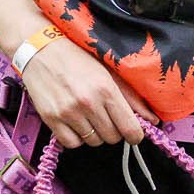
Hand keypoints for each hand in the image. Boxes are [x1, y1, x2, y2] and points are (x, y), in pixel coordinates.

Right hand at [18, 32, 152, 146]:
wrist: (40, 49)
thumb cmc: (78, 58)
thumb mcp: (108, 71)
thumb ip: (132, 98)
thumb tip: (154, 121)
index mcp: (106, 89)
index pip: (130, 128)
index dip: (135, 135)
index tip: (133, 134)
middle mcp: (88, 103)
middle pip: (112, 137)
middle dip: (113, 130)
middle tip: (106, 116)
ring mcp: (68, 112)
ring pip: (93, 142)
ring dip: (94, 133)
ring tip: (88, 116)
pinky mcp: (51, 119)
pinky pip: (72, 143)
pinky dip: (76, 137)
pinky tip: (75, 123)